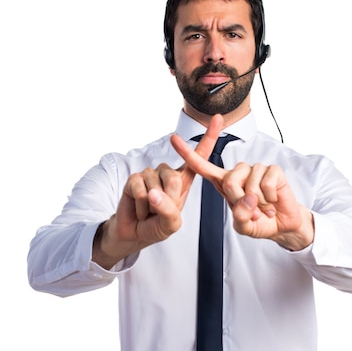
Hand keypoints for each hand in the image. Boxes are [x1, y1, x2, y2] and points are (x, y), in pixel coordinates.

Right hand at [93, 115, 225, 268]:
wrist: (135, 232)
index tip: (217, 118)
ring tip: (149, 211)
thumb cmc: (157, 226)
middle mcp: (167, 173)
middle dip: (168, 200)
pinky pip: (139, 189)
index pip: (198, 157)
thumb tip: (153, 192)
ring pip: (155, 185)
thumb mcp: (172, 224)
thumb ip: (169, 211)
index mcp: (183, 181)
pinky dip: (140, 205)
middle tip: (160, 212)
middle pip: (174, 178)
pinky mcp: (134, 178)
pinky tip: (139, 208)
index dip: (208, 138)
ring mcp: (150, 174)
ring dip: (152, 206)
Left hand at [171, 115, 313, 249]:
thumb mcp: (243, 226)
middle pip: (229, 181)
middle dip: (241, 202)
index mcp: (224, 183)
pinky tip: (273, 201)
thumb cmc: (259, 222)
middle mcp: (238, 173)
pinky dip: (270, 198)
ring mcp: (256, 169)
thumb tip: (248, 198)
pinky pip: (266, 183)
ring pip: (249, 184)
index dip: (188, 153)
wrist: (282, 225)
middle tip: (253, 211)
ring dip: (258, 203)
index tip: (174, 138)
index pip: (202, 166)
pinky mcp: (272, 170)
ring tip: (263, 207)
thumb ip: (240, 217)